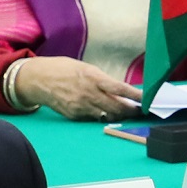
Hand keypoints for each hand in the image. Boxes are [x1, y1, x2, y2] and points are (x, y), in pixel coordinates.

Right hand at [15, 56, 141, 121]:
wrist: (38, 79)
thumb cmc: (65, 69)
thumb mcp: (87, 69)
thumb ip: (104, 81)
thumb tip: (122, 92)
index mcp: (93, 77)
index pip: (121, 89)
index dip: (136, 96)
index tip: (148, 99)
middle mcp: (88, 93)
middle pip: (117, 107)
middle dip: (132, 110)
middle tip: (140, 109)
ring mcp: (80, 107)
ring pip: (107, 116)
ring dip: (119, 115)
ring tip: (127, 112)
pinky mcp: (74, 116)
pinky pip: (94, 118)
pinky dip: (102, 116)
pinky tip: (106, 112)